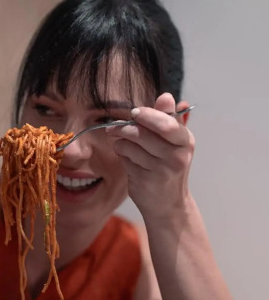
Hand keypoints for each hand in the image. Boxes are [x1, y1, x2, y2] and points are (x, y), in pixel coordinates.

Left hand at [106, 92, 194, 221]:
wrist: (168, 204)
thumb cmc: (167, 166)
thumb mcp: (173, 142)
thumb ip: (167, 118)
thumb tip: (166, 96)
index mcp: (185, 140)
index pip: (166, 123)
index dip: (146, 115)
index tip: (134, 113)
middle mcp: (176, 155)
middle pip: (141, 133)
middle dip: (124, 128)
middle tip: (114, 128)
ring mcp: (161, 170)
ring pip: (128, 146)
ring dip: (120, 144)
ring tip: (123, 146)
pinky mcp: (145, 180)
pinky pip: (124, 159)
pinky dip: (122, 157)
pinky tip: (128, 161)